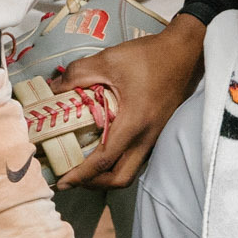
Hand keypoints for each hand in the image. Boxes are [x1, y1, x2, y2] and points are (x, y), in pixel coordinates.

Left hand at [51, 19, 208, 189]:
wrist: (184, 53)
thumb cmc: (148, 56)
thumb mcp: (108, 60)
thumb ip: (78, 74)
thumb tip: (52, 88)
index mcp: (134, 123)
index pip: (104, 160)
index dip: (80, 175)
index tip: (61, 182)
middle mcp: (146, 137)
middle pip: (120, 178)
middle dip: (94, 183)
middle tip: (71, 177)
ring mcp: (153, 137)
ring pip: (129, 170)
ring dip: (106, 175)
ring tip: (82, 167)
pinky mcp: (156, 132)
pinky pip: (135, 158)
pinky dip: (116, 162)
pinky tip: (101, 149)